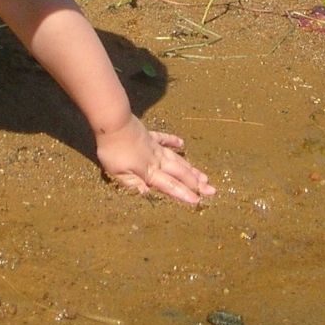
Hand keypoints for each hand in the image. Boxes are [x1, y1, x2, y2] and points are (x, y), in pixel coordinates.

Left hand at [96, 115, 215, 205]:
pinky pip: (164, 139)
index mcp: (149, 171)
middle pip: (179, 173)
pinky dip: (174, 142)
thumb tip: (148, 195)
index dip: (184, 194)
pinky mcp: (149, 135)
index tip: (198, 201)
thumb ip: (133, 185)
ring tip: (204, 176)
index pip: (170, 185)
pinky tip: (182, 144)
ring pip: (177, 159)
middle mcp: (157, 159)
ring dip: (191, 169)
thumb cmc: (112, 151)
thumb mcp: (118, 173)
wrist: (113, 123)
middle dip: (196, 183)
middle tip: (211, 190)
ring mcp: (155, 146)